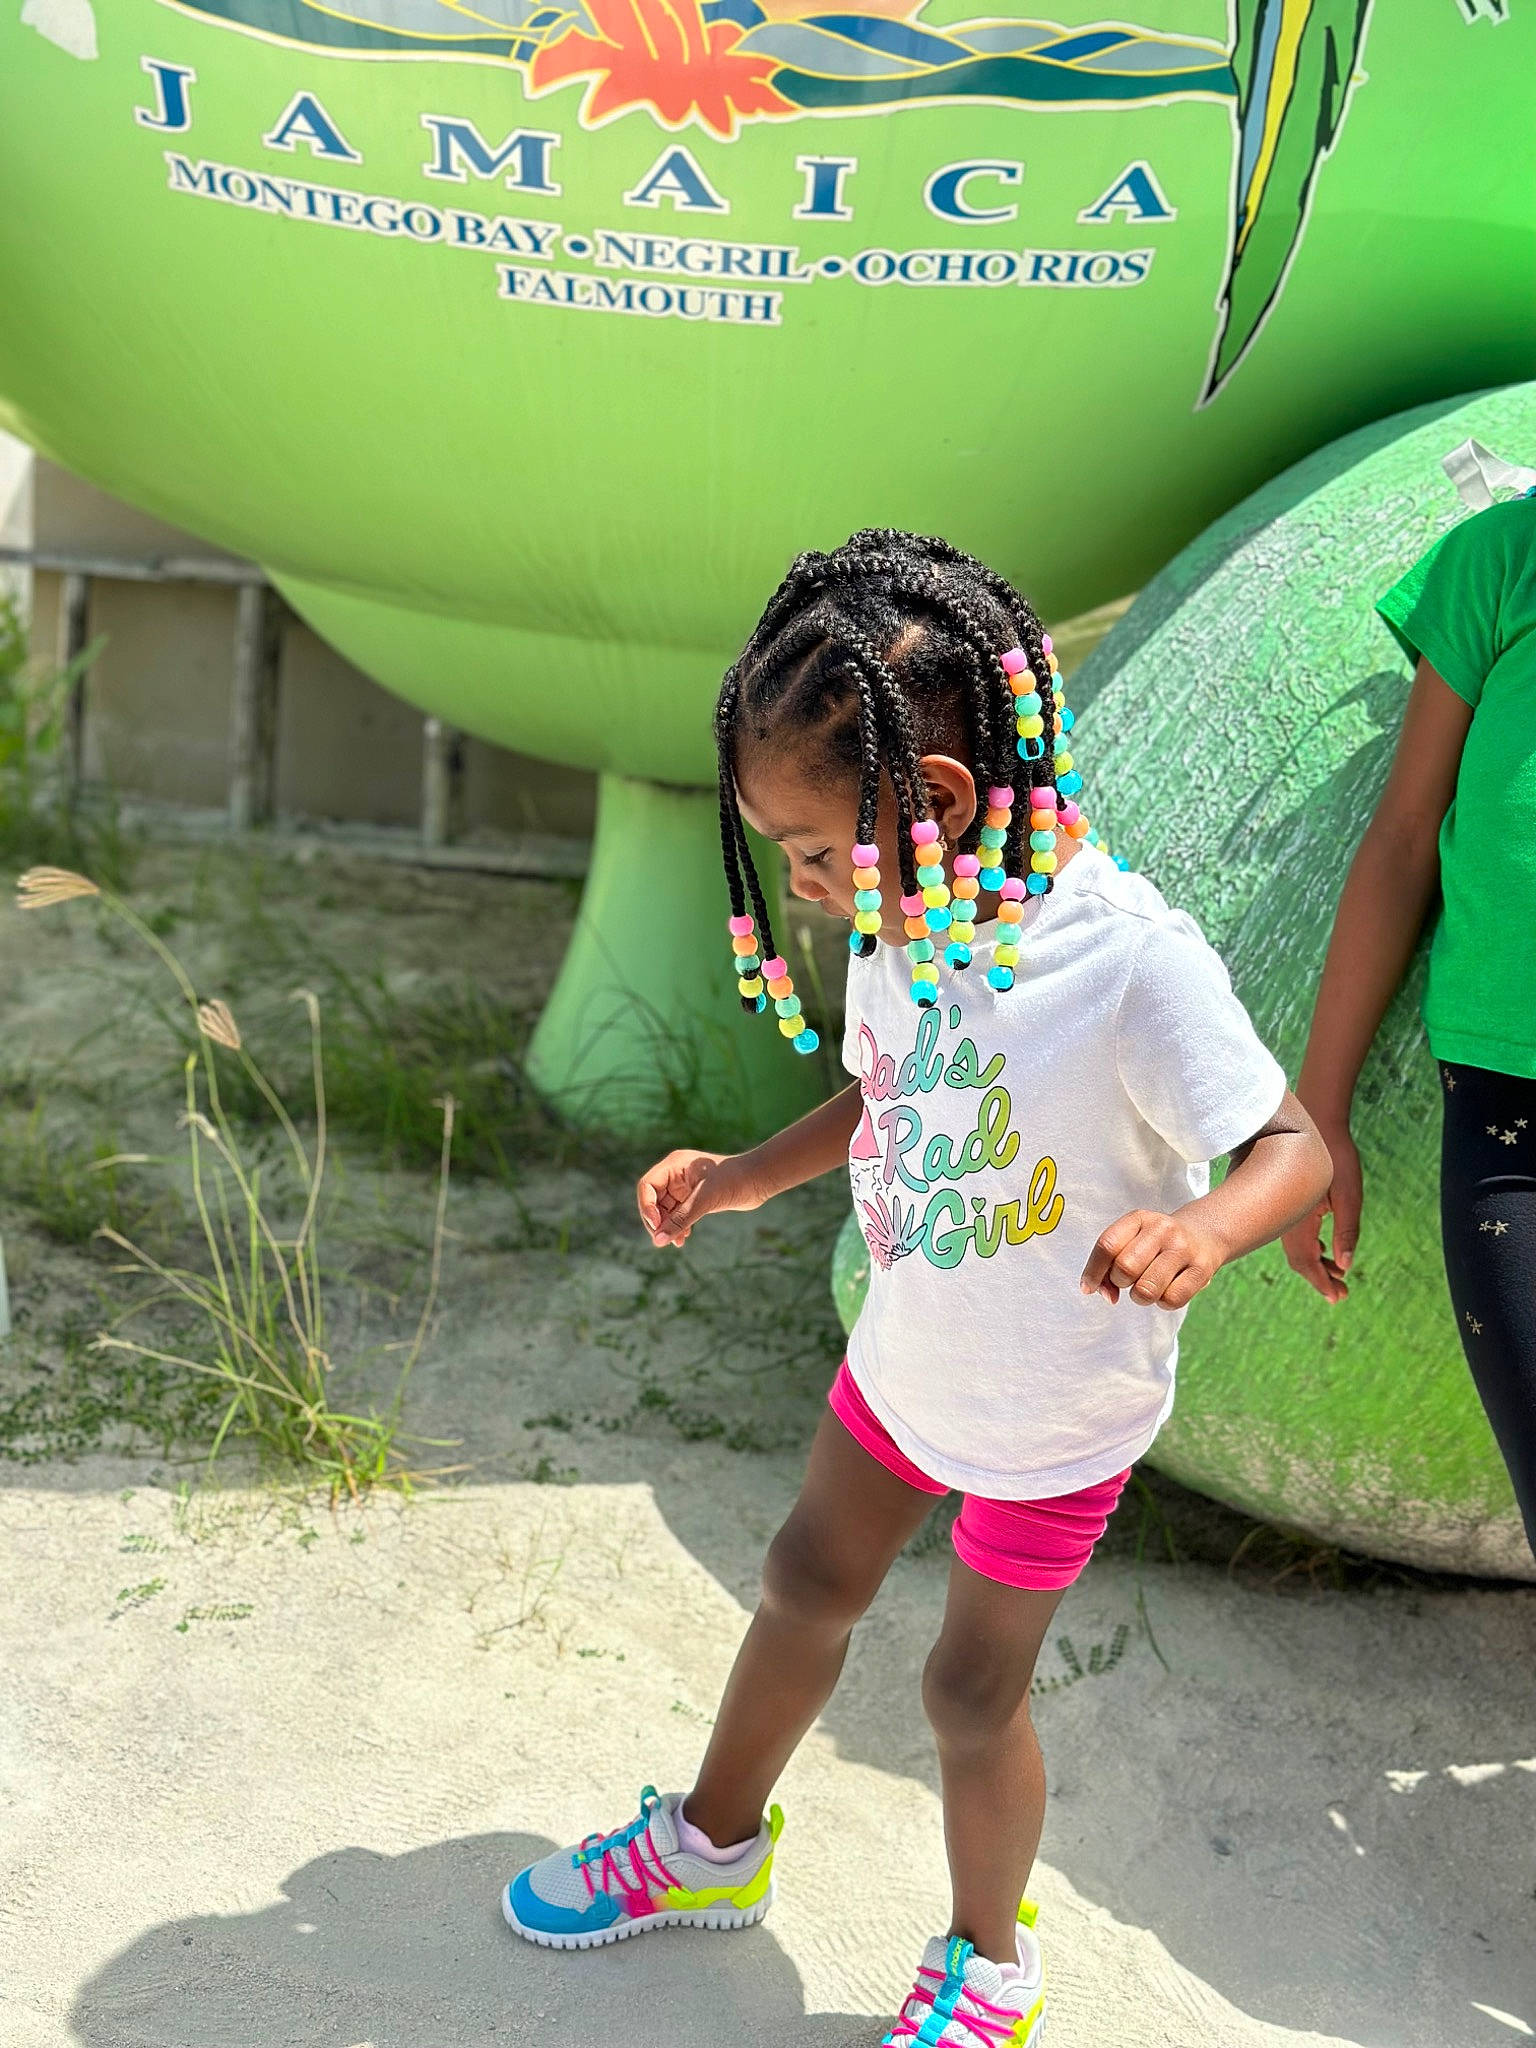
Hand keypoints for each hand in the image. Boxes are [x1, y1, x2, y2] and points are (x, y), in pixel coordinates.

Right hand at [636, 1150, 762, 1246]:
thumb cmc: (734, 1181)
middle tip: (663, 1240)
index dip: (647, 1207)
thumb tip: (658, 1241)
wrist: (760, 1179)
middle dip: (657, 1221)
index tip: (656, 1226)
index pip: (647, 1186)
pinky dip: (678, 1226)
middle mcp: (677, 1174)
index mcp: (674, 1165)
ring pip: (665, 1210)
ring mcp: (685, 1186)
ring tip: (677, 1243)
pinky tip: (683, 1239)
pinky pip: (678, 1213)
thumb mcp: (705, 1200)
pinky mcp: (695, 1197)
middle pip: (653, 1200)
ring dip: (668, 1227)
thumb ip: (680, 1220)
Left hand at [1080, 1210, 1225, 1308]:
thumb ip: (1109, 1263)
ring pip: (1146, 1289)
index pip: (1107, 1245)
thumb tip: (1104, 1294)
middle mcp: (1162, 1230)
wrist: (1204, 1234)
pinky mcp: (1202, 1270)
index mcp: (1139, 1218)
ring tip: (1147, 1285)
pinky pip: (1170, 1300)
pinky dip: (1162, 1302)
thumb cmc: (1157, 1243)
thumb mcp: (1132, 1239)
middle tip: (1128, 1279)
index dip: (1093, 1271)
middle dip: (1119, 1282)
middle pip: (1125, 1268)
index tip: (1088, 1287)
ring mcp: (1184, 1249)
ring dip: (1140, 1296)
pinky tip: (1166, 1289)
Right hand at [1281, 1118, 1359, 1303]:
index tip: (1337, 1298)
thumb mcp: (1349, 1196)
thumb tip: (1345, 1265)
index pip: (1306, 1263)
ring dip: (1315, 1264)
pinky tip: (1324, 1248)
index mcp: (1301, 1219)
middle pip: (1298, 1260)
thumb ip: (1347, 1231)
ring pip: (1295, 1248)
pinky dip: (1310, 1248)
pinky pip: (1294, 1234)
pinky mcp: (1287, 1202)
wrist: (1314, 1120)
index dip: (1321, 1283)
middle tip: (1341, 1294)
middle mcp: (1287, 1218)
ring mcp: (1285, 1210)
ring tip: (1337, 1274)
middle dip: (1319, 1278)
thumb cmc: (1337, 1155)